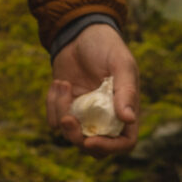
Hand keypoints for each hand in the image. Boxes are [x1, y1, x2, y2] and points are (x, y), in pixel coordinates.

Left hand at [47, 23, 139, 156]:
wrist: (79, 32)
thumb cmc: (106, 45)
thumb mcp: (120, 63)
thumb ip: (126, 90)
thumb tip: (128, 118)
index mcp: (125, 110)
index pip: (124, 142)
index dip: (110, 148)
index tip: (90, 140)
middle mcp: (105, 117)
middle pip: (94, 147)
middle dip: (76, 138)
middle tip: (67, 118)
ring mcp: (84, 114)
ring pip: (70, 135)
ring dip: (61, 112)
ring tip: (62, 83)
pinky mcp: (65, 106)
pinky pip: (54, 120)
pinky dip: (52, 103)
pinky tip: (59, 82)